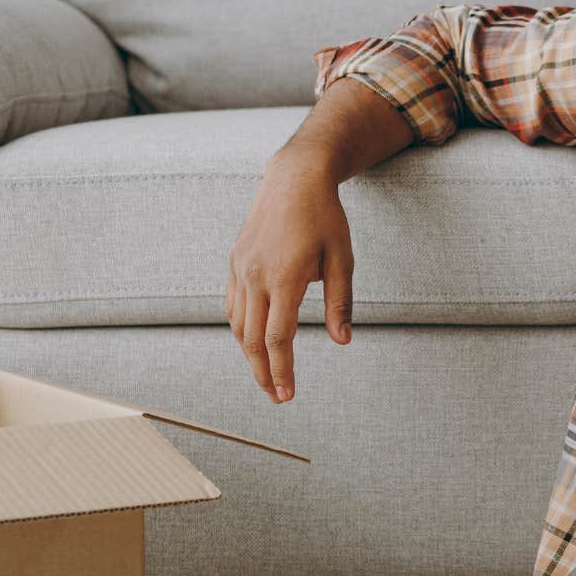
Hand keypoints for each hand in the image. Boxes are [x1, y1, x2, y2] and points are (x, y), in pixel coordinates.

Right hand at [226, 159, 355, 402]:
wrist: (294, 177)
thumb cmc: (325, 217)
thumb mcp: (342, 258)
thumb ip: (341, 301)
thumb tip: (343, 341)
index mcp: (285, 277)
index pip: (278, 337)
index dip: (282, 370)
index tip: (287, 394)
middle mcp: (256, 276)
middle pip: (253, 339)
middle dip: (263, 373)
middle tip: (276, 398)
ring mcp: (240, 268)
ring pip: (238, 325)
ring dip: (250, 355)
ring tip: (266, 375)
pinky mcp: (234, 261)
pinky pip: (232, 305)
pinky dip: (241, 329)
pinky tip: (253, 341)